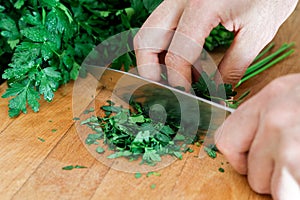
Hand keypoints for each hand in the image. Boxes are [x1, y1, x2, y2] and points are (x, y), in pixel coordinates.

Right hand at [134, 0, 297, 90]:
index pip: (176, 54)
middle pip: (145, 40)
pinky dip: (166, 48)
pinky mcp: (179, 0)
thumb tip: (216, 91)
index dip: (179, 81)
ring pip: (149, 32)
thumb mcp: (257, 32)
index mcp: (201, 6)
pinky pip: (161, 27)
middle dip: (149, 70)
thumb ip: (233, 66)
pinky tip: (186, 62)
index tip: (187, 96)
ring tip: (177, 77)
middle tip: (165, 89)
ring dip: (155, 59)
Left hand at [215, 74, 299, 198]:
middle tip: (289, 168)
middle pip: (247, 166)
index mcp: (274, 95)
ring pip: (264, 184)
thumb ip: (273, 115)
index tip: (250, 164)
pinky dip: (294, 193)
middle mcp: (276, 117)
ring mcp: (289, 142)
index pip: (226, 136)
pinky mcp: (299, 164)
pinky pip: (286, 196)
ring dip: (284, 188)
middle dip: (267, 175)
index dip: (238, 158)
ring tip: (298, 174)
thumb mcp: (298, 98)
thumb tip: (255, 141)